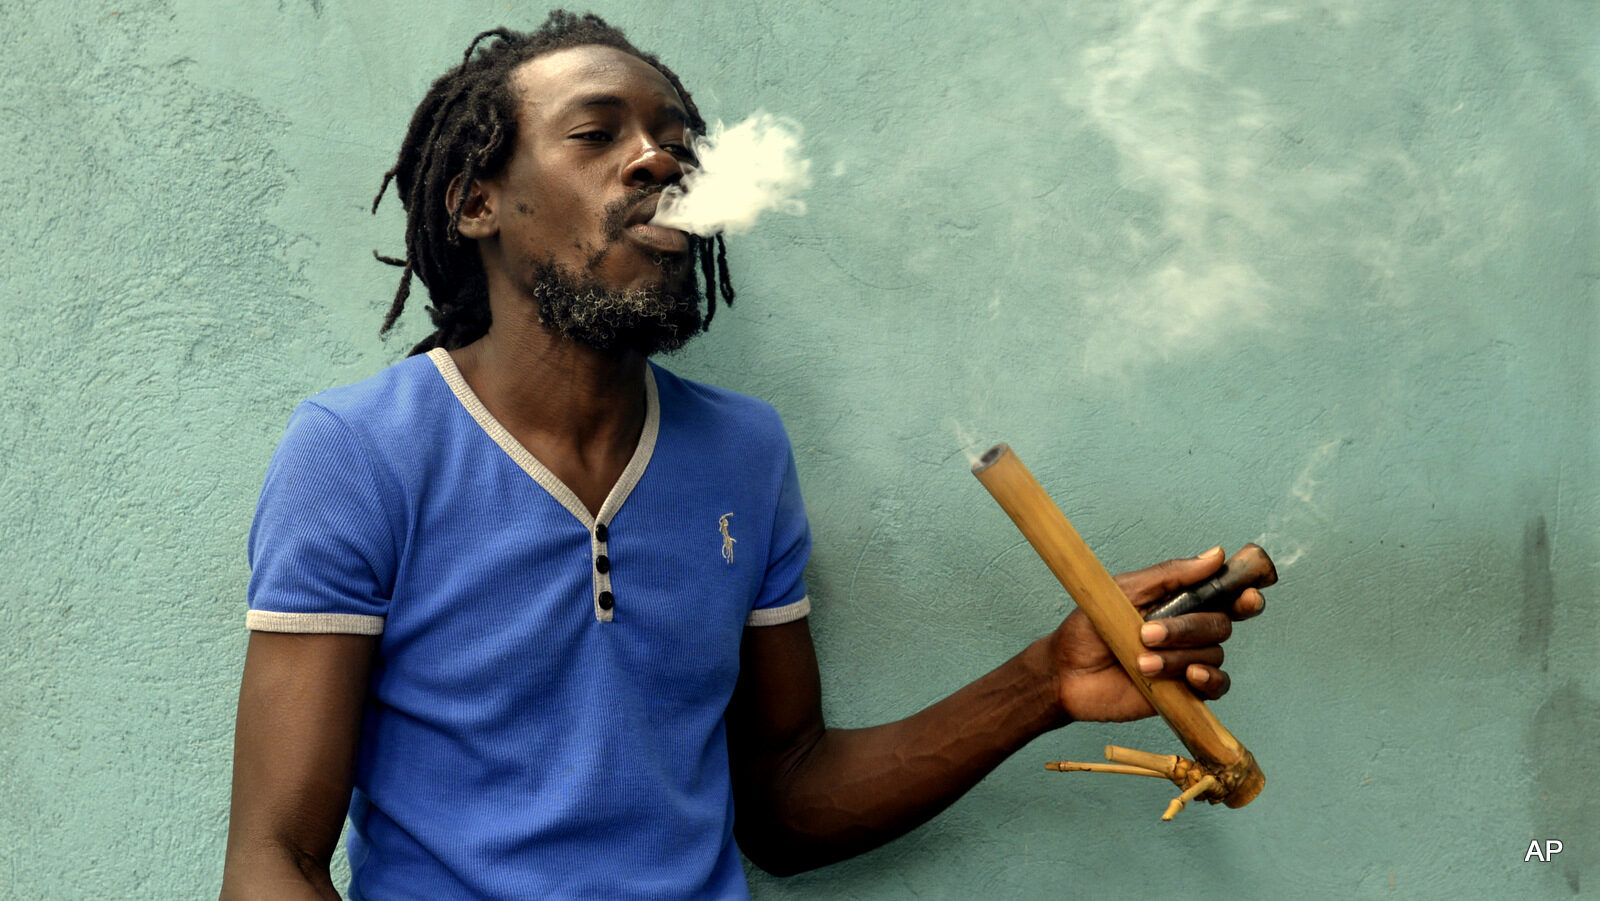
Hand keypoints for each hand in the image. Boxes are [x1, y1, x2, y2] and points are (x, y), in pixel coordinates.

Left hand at [1044, 547, 1264, 723]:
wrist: (1066, 672)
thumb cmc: (1089, 628)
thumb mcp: (1125, 590)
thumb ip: (1171, 575)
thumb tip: (1216, 555)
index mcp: (1179, 603)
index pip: (1223, 594)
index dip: (1243, 593)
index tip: (1247, 594)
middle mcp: (1189, 631)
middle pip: (1220, 624)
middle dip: (1187, 628)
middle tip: (1147, 633)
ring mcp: (1188, 661)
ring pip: (1213, 654)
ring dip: (1178, 656)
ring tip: (1141, 661)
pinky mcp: (1185, 692)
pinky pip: (1218, 685)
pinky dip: (1209, 679)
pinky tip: (1190, 676)